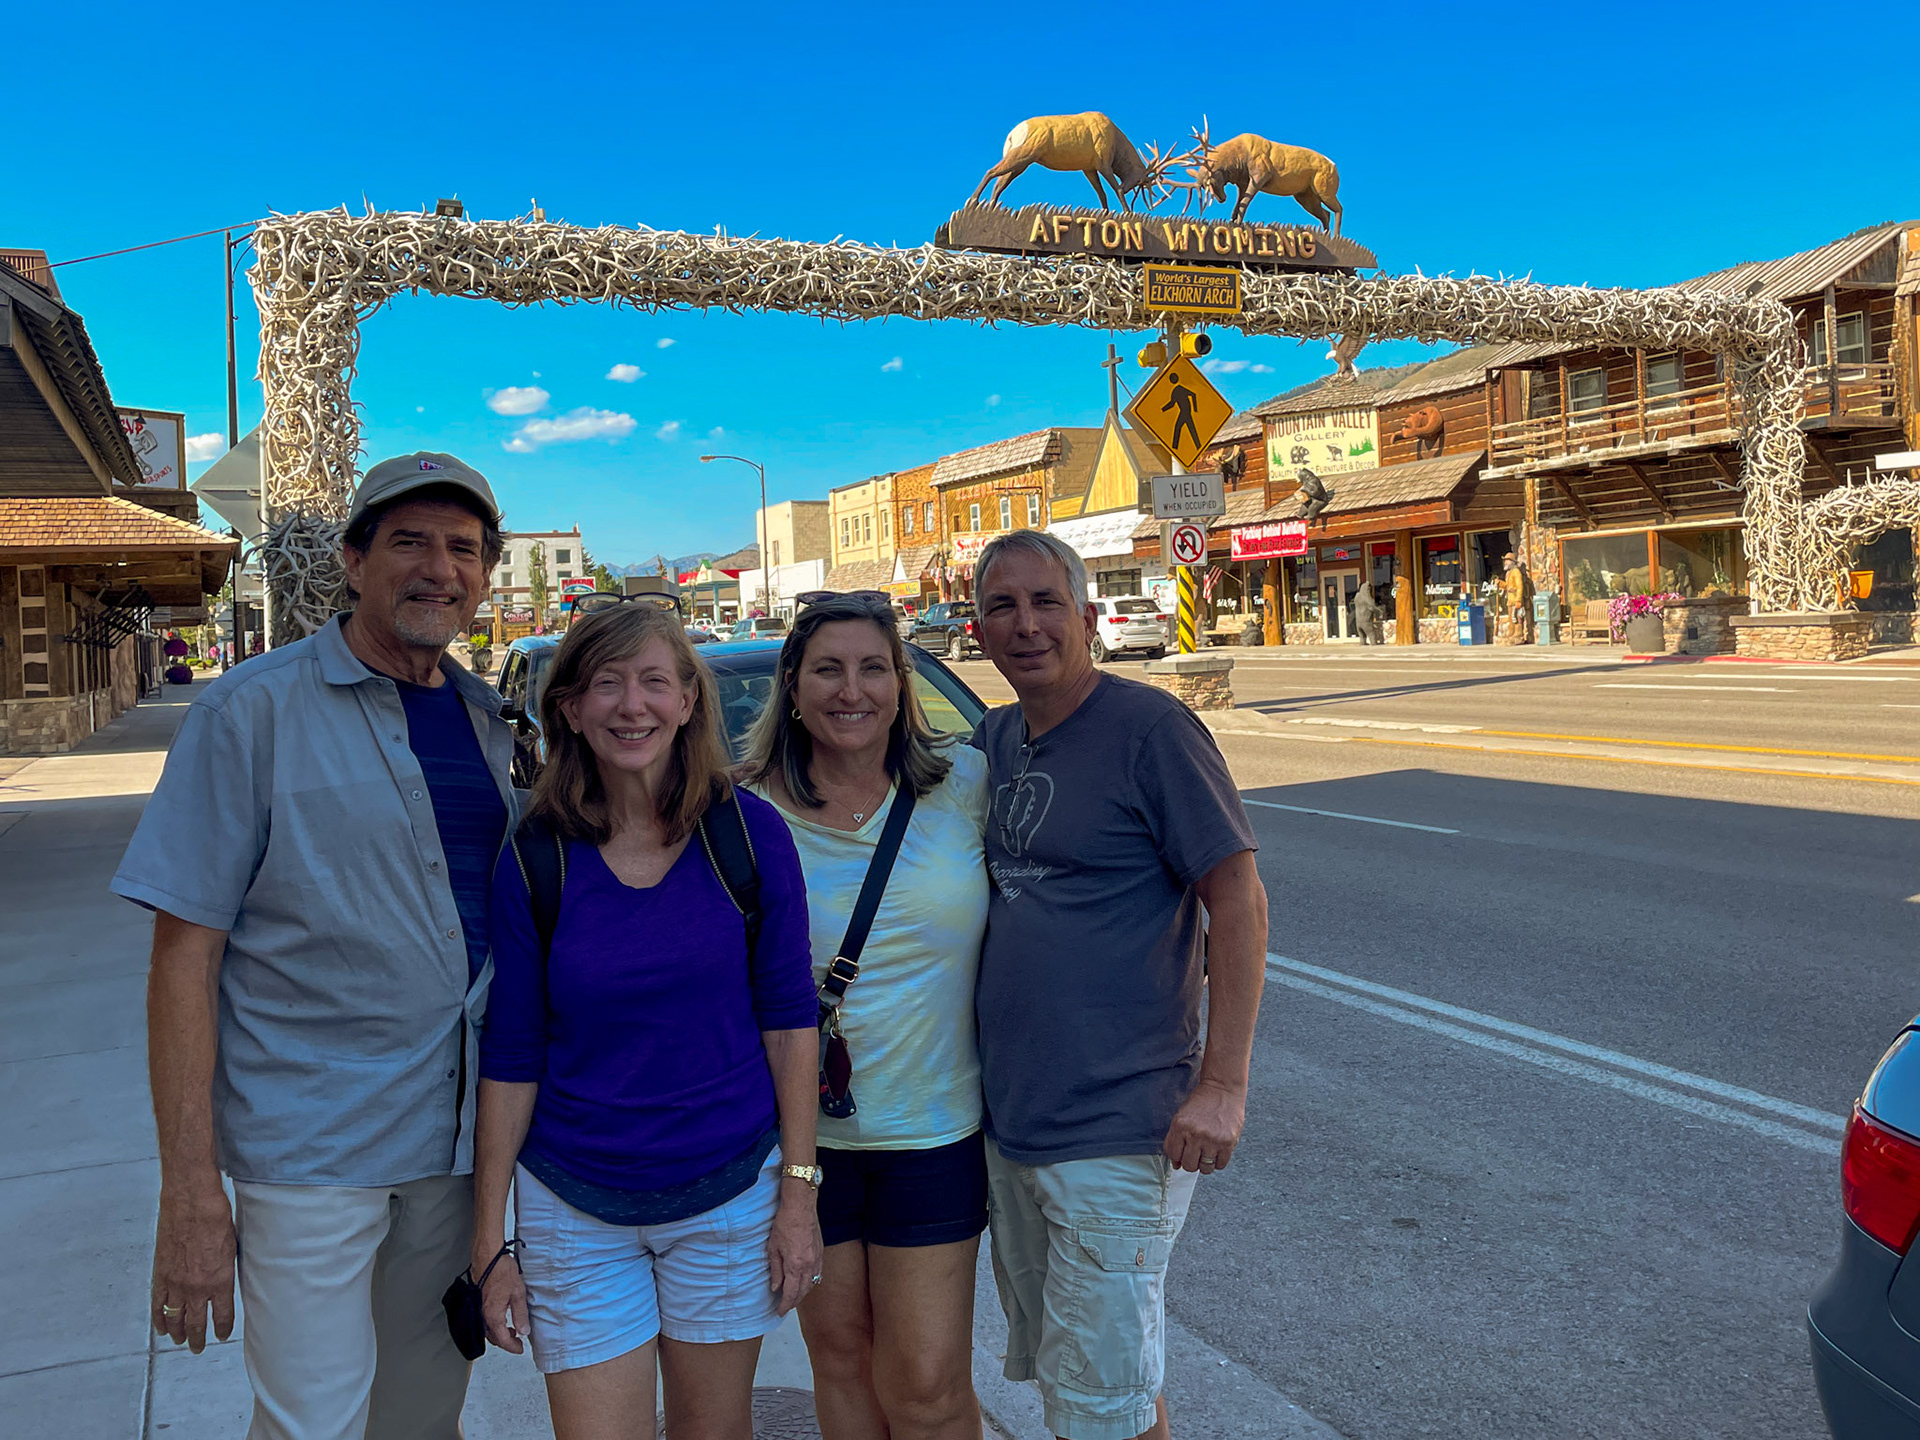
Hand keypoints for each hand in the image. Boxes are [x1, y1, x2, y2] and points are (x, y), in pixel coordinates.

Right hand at [152, 1181, 236, 1352]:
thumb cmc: (217, 1218)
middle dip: (198, 1338)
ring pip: (175, 1318)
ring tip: (182, 1341)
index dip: (221, 1329)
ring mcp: (176, 1283)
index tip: (221, 1336)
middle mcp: (197, 1288)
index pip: (222, 1316)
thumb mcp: (233, 1247)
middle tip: (199, 1348)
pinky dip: (159, 1319)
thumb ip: (228, 1269)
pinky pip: (158, 1305)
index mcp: (221, 1281)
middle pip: (197, 1323)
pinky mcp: (160, 1275)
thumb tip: (226, 1281)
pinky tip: (162, 1328)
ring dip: (179, 1333)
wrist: (191, 1202)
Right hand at [473, 1241, 529, 1353]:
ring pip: (487, 1330)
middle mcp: (483, 1315)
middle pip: (493, 1337)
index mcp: (493, 1315)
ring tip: (512, 1330)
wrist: (488, 1257)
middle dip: (505, 1342)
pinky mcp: (477, 1302)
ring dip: (499, 1333)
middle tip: (518, 1341)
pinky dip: (493, 1325)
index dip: (512, 1347)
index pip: (502, 1339)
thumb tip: (524, 1330)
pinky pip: (484, 1320)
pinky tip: (502, 1318)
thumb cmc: (501, 1271)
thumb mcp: (517, 1293)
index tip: (520, 1349)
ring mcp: (478, 1309)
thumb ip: (520, 1314)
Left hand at [766, 1183, 821, 1315]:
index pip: (791, 1293)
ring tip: (793, 1296)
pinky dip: (811, 1281)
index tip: (779, 1311)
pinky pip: (818, 1273)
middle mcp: (809, 1265)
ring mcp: (817, 1259)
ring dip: (803, 1292)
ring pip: (812, 1283)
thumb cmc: (785, 1224)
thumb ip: (775, 1270)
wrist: (800, 1207)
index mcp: (796, 1265)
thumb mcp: (773, 1248)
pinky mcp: (821, 1252)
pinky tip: (805, 1282)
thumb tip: (775, 1287)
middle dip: (794, 1301)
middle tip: (785, 1306)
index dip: (785, 1305)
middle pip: (803, 1291)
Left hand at [1164, 1077, 1246, 1174]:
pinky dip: (1218, 1161)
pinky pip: (1220, 1165)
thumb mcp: (1182, 1116)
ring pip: (1205, 1168)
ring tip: (1207, 1151)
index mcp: (1180, 1126)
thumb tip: (1176, 1165)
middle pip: (1189, 1165)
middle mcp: (1196, 1134)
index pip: (1173, 1154)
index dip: (1177, 1156)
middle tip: (1196, 1152)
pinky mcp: (1228, 1143)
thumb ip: (1175, 1140)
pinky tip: (1217, 1150)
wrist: (1222, 1089)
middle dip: (1191, 1161)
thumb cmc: (1201, 1102)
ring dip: (1205, 1163)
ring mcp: (1212, 1140)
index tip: (1182, 1153)